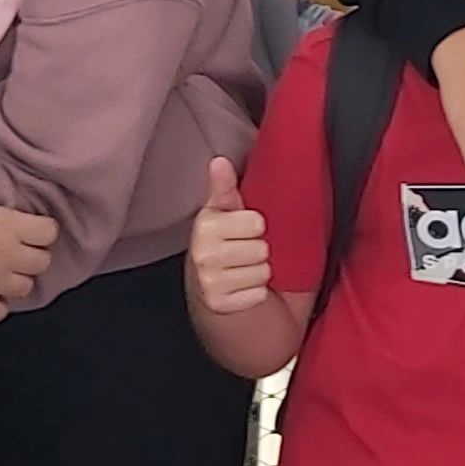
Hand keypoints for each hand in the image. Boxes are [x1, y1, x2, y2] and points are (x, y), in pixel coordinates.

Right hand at [0, 169, 58, 318]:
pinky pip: (0, 312)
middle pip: (42, 261)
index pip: (49, 231)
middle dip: (33, 256)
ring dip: (17, 280)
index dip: (41, 229)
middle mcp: (11, 256)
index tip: (28, 227)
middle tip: (15, 250)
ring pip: (25, 288)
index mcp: (10, 225)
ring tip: (1, 273)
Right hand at [185, 156, 272, 326]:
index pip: (256, 222)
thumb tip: (219, 161)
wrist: (210, 290)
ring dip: (258, 273)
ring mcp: (209, 282)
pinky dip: (255, 293)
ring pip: (262, 272)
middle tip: (243, 253)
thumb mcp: (225, 213)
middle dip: (258, 251)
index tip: (243, 230)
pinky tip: (241, 288)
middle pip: (261, 249)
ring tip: (242, 270)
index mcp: (205, 224)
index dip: (256, 227)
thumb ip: (224, 186)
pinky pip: (258, 294)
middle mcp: (202, 254)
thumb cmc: (223, 244)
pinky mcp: (219, 304)